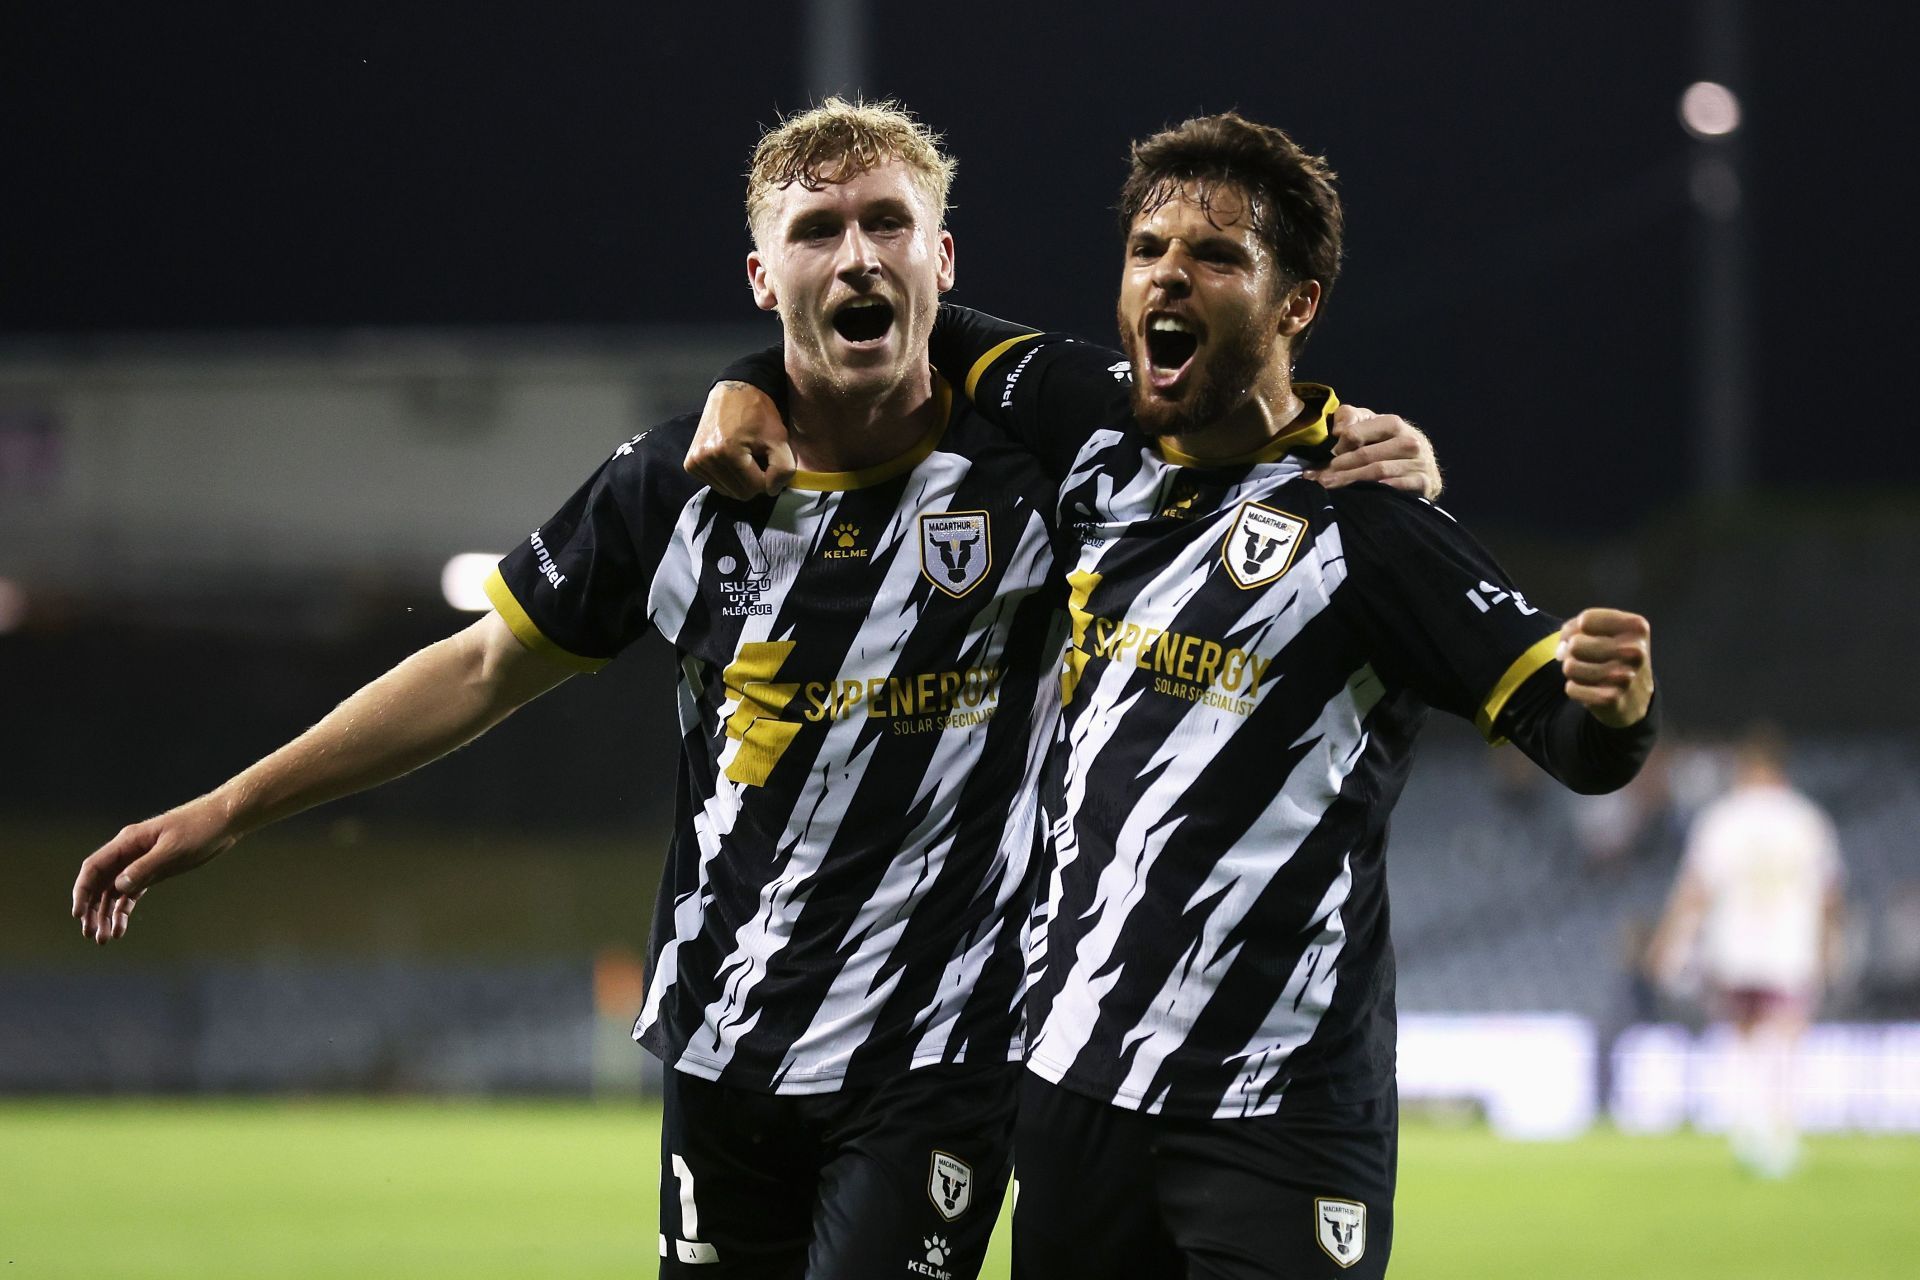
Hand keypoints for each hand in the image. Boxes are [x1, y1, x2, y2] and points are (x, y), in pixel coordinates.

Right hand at [71, 796, 237, 944]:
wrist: (224, 820)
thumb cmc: (200, 829)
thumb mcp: (173, 850)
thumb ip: (145, 868)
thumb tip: (118, 886)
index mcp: (128, 842)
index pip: (95, 867)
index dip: (82, 891)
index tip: (78, 914)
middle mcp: (130, 852)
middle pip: (100, 883)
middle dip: (92, 909)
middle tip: (91, 935)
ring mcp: (141, 862)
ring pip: (114, 891)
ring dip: (106, 914)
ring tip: (104, 938)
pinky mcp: (154, 871)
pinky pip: (131, 893)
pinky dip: (123, 910)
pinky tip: (120, 928)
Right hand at [685, 381, 793, 499]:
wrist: (734, 391)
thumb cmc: (758, 413)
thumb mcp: (779, 438)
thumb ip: (782, 469)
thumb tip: (772, 491)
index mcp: (727, 453)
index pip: (756, 488)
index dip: (769, 477)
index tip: (769, 460)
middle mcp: (706, 459)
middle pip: (740, 493)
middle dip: (753, 480)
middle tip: (757, 458)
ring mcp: (695, 462)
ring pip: (727, 491)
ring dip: (740, 480)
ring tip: (743, 457)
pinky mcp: (690, 464)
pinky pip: (715, 484)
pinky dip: (726, 477)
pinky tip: (730, 460)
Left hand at [1305, 405, 1442, 499]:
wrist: (1422, 465)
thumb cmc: (1387, 442)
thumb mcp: (1369, 423)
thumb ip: (1349, 417)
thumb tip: (1337, 430)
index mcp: (1393, 423)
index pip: (1358, 432)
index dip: (1340, 444)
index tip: (1329, 454)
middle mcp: (1409, 441)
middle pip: (1366, 454)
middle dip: (1340, 466)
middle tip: (1322, 477)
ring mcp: (1418, 462)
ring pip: (1378, 471)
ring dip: (1351, 479)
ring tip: (1330, 485)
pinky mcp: (1423, 482)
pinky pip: (1398, 487)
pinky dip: (1378, 490)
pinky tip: (1361, 494)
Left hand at [1558, 608, 1654, 727]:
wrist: (1637, 695)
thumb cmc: (1615, 654)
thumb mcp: (1607, 630)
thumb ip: (1577, 627)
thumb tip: (1562, 650)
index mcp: (1636, 627)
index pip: (1585, 620)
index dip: (1577, 629)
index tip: (1587, 637)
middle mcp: (1634, 650)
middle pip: (1575, 644)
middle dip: (1573, 652)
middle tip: (1588, 658)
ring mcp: (1625, 676)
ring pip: (1570, 667)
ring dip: (1573, 671)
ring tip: (1590, 673)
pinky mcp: (1611, 699)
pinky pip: (1571, 688)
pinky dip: (1575, 689)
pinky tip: (1592, 689)